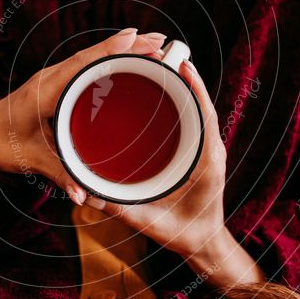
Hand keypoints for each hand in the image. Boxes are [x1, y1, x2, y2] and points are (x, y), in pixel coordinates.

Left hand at [0, 28, 166, 203]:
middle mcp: (51, 78)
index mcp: (45, 91)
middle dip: (126, 46)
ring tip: (151, 45)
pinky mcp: (57, 84)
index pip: (81, 65)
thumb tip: (83, 194)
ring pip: (91, 57)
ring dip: (120, 49)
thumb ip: (58, 175)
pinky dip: (109, 58)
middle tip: (158, 41)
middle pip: (92, 55)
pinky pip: (86, 65)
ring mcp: (54, 78)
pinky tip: (128, 59)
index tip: (134, 38)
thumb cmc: (2, 144)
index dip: (109, 50)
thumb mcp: (31, 160)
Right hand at [85, 59, 264, 289]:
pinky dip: (183, 101)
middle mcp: (211, 150)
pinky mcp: (201, 151)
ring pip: (200, 109)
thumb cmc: (181, 233)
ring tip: (163, 64)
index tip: (184, 65)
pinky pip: (195, 119)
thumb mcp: (148, 222)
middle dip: (187, 78)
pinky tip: (164, 92)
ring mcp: (208, 149)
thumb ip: (120, 209)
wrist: (202, 244)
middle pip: (203, 105)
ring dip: (185, 87)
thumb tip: (88, 194)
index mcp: (207, 161)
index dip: (197, 89)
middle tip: (165, 54)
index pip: (207, 116)